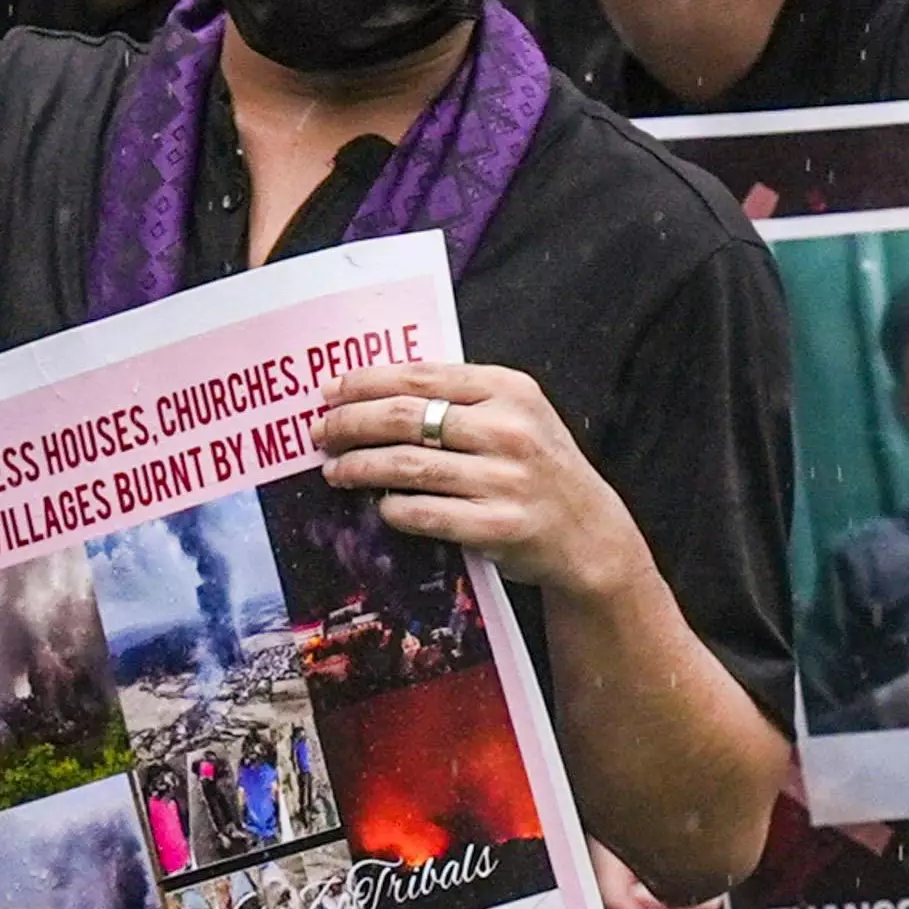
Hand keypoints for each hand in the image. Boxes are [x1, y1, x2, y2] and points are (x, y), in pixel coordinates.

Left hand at [310, 363, 654, 599]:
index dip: (365, 382)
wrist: (589, 533)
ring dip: (359, 467)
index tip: (329, 392)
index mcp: (509, 389)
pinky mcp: (499, 526)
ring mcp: (506, 479)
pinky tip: (378, 505)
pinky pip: (424, 513)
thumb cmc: (537, 466)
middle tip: (319, 433)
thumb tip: (373, 388)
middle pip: (405, 418)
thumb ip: (460, 397)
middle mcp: (509, 429)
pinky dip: (393, 508)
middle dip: (350, 423)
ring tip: (335, 471)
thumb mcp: (516, 415)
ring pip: (407, 466)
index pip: (420, 376)